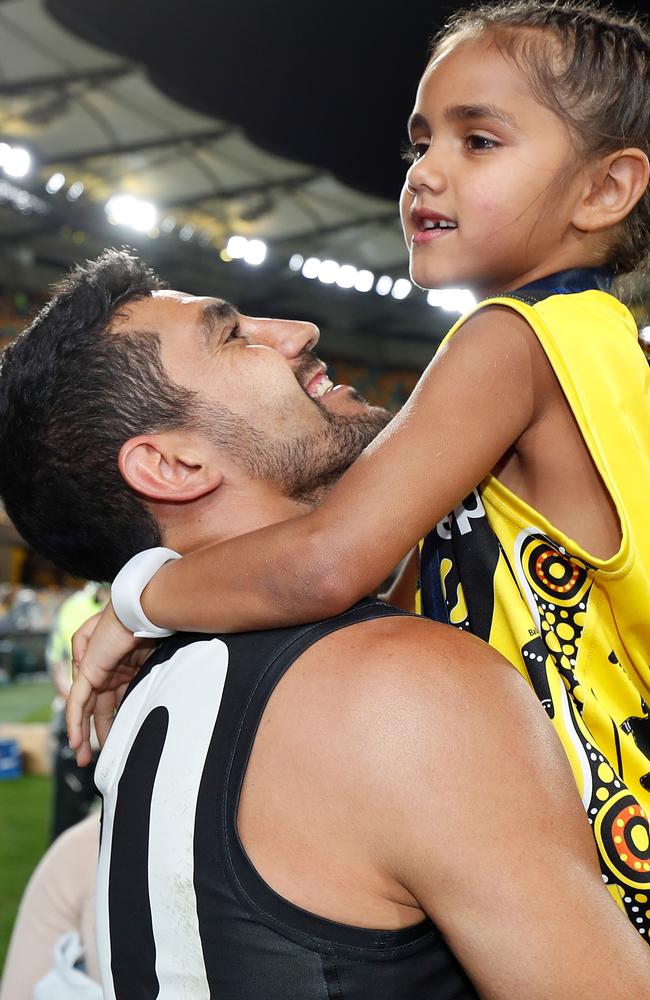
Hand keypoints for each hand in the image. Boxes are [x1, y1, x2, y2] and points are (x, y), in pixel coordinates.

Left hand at [66, 601, 155, 764]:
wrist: (147, 610)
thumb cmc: (158, 629)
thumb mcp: (157, 663)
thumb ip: (154, 682)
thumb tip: (165, 705)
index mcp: (123, 668)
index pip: (114, 700)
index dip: (115, 722)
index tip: (119, 742)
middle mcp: (106, 669)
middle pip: (96, 707)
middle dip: (96, 733)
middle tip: (94, 758)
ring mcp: (95, 668)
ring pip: (82, 708)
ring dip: (81, 734)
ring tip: (84, 757)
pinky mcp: (87, 669)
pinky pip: (76, 700)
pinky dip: (74, 721)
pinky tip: (76, 741)